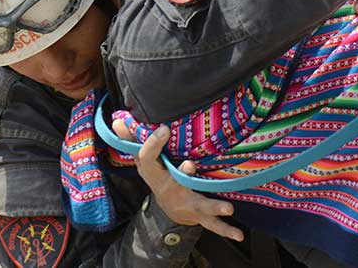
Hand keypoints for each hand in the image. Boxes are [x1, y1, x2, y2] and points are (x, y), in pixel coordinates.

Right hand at [113, 121, 242, 241]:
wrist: (169, 208)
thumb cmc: (161, 178)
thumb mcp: (147, 162)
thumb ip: (138, 142)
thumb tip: (118, 121)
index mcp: (156, 175)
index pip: (148, 159)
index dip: (153, 144)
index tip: (163, 129)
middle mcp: (171, 189)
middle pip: (176, 182)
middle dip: (183, 174)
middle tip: (190, 166)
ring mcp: (187, 203)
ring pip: (200, 206)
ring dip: (214, 208)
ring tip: (228, 209)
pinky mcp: (201, 214)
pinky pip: (214, 224)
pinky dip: (226, 230)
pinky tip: (239, 235)